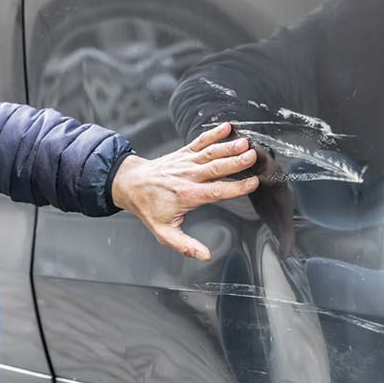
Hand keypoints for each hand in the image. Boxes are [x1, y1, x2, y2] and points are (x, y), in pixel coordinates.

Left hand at [110, 122, 258, 260]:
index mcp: (187, 195)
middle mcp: (188, 176)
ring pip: (210, 153)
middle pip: (215, 168)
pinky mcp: (184, 153)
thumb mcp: (164, 232)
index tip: (253, 183)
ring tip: (245, 142)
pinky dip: (213, 133)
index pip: (216, 191)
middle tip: (252, 156)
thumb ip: (185, 245)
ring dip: (228, 146)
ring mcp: (186, 162)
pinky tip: (227, 127)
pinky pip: (200, 141)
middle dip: (235, 162)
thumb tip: (205, 255)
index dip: (235, 187)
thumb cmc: (148, 207)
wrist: (130, 184)